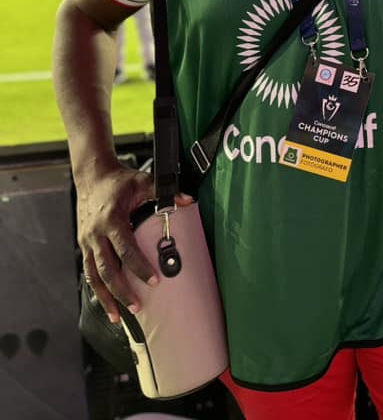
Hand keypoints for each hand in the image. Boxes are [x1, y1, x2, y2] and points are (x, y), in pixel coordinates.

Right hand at [76, 160, 191, 321]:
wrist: (92, 176)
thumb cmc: (118, 180)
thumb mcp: (142, 180)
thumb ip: (163, 191)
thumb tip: (187, 200)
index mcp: (112, 220)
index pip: (126, 249)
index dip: (139, 266)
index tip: (154, 281)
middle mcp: (96, 234)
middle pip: (107, 269)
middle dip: (121, 291)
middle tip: (137, 306)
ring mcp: (87, 242)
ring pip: (94, 276)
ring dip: (106, 297)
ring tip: (118, 316)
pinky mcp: (84, 245)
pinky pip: (89, 272)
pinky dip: (97, 290)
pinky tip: (106, 303)